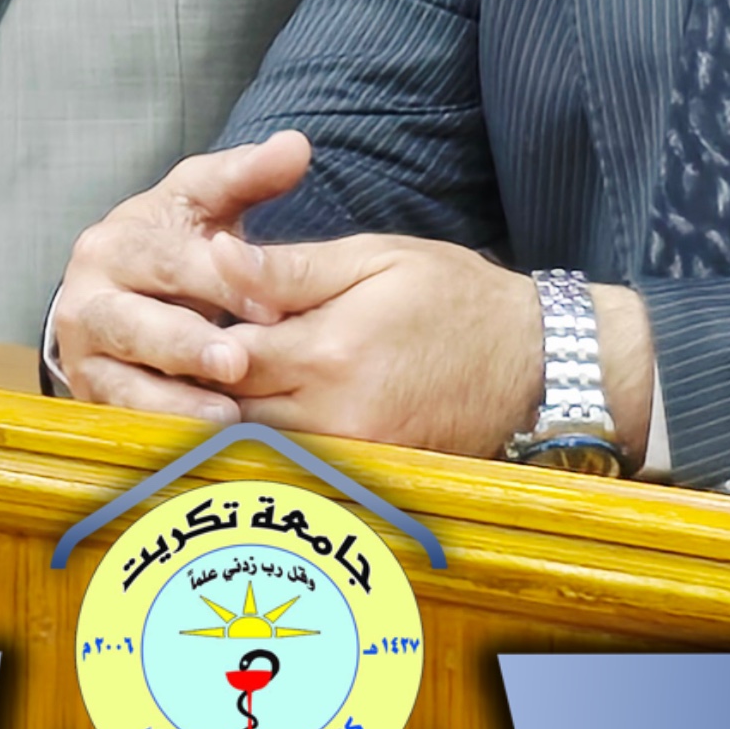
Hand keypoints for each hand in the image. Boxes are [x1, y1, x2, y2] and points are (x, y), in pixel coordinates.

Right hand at [52, 131, 314, 419]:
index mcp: (113, 244)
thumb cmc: (176, 243)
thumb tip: (296, 146)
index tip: (272, 306)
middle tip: (239, 364)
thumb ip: (249, 175)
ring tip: (226, 416)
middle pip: (133, 326)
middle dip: (187, 345)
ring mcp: (85, 357)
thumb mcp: (205, 202)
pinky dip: (165, 433)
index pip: (166, 262)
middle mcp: (86, 301)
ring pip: (123, 382)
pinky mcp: (95, 402)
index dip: (219, 283)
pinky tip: (206, 446)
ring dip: (173, 400)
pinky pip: (127, 422)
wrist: (123, 292)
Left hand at [207, 234, 552, 456]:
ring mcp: (354, 454)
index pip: (226, 357)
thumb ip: (290, 268)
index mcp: (328, 352)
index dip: (201, 339)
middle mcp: (335, 415)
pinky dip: (281, 441)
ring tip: (236, 382)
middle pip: (234, 411)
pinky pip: (301, 464)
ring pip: (262, 445)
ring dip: (242, 416)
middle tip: (201, 355)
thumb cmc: (453, 295)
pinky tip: (282, 410)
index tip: (195, 319)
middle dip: (212, 385)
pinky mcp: (371, 473)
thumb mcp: (374, 258)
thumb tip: (216, 255)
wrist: (534, 360)